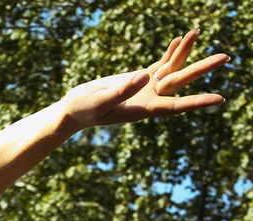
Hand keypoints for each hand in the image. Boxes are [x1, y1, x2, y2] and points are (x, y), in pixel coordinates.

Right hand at [61, 30, 227, 130]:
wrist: (74, 109)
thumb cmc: (84, 110)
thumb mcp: (100, 101)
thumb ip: (122, 91)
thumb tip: (144, 76)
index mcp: (142, 109)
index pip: (175, 106)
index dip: (196, 102)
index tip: (218, 99)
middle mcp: (149, 99)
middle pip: (180, 81)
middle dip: (202, 68)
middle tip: (225, 57)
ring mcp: (146, 88)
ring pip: (172, 69)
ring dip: (185, 52)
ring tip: (196, 32)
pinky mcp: (139, 79)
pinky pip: (160, 65)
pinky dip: (171, 53)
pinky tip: (180, 40)